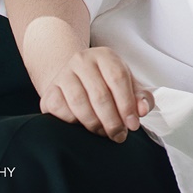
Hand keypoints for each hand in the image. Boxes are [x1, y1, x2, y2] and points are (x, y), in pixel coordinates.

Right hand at [39, 46, 154, 141]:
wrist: (75, 80)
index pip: (118, 78)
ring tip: (104, 133)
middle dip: (112, 121)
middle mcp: (82, 60)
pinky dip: (74, 123)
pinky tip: (83, 126)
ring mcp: (63, 75)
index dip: (127, 104)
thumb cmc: (105, 84)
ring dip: (95, 125)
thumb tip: (143, 110)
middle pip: (99, 94)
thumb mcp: (127, 85)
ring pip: (80, 104)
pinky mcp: (49, 92)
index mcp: (105, 56)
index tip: (133, 125)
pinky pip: (61, 111)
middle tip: (119, 135)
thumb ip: (141, 97)